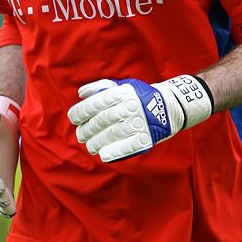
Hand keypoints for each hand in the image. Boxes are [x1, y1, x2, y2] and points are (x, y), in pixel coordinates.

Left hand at [67, 76, 212, 161]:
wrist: (168, 107)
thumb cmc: (139, 96)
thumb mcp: (123, 86)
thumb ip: (101, 88)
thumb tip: (81, 93)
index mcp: (123, 93)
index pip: (97, 103)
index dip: (81, 111)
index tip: (73, 118)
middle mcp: (130, 107)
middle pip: (102, 121)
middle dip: (87, 129)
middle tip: (81, 135)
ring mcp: (139, 123)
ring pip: (111, 135)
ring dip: (96, 142)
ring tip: (90, 146)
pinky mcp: (146, 138)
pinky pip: (127, 146)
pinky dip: (113, 151)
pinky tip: (103, 155)